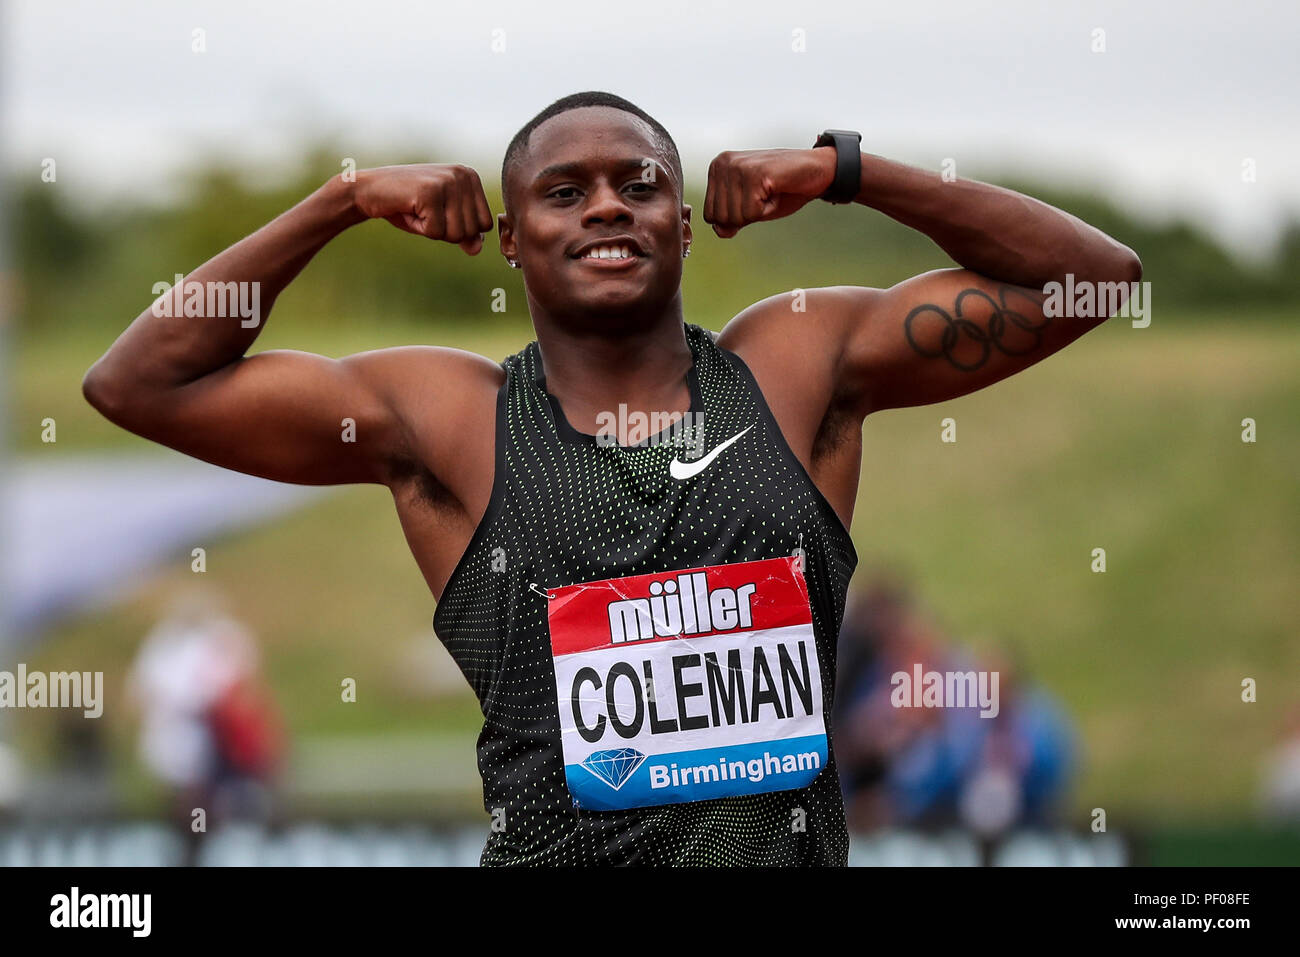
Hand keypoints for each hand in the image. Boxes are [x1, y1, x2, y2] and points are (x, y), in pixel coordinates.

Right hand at [352, 164, 493, 253]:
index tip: (437, 211)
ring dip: (432, 230)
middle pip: (472, 231)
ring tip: (417, 209)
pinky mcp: (430, 192)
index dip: (458, 228)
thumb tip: (477, 249)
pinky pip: (435, 232)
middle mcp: (463, 175)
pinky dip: (419, 228)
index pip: (484, 224)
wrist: (369, 190)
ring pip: (456, 234)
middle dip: (445, 230)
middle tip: (424, 211)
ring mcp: (448, 181)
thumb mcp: (442, 220)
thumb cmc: (408, 205)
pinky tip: (408, 209)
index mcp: (471, 177)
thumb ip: (464, 233)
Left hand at [703, 147, 837, 237]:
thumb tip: (719, 231)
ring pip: (736, 217)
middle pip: (721, 218)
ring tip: (771, 192)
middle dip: (747, 216)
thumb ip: (731, 220)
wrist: (817, 170)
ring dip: (759, 212)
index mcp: (717, 168)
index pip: (710, 215)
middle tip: (765, 195)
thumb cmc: (783, 189)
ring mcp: (737, 166)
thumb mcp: (751, 209)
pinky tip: (777, 190)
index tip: (755, 198)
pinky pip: (752, 213)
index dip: (737, 217)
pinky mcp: (754, 173)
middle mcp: (722, 163)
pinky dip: (769, 209)